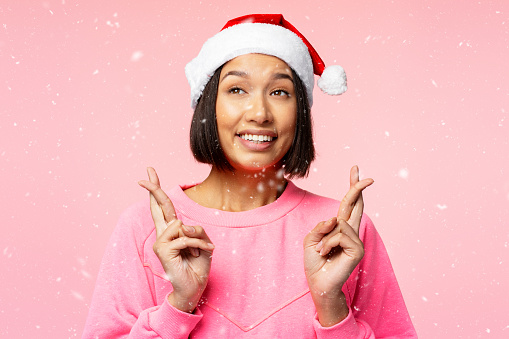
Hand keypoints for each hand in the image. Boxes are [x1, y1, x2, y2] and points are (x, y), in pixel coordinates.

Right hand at [138, 167, 214, 312]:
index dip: (156, 190)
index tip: (149, 172)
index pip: (163, 207)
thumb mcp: (203, 242)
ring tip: (195, 253)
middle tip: (147, 169)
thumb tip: (179, 225)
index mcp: (172, 231)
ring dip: (196, 239)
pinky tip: (194, 256)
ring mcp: (161, 242)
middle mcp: (164, 234)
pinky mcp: (163, 250)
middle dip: (154, 187)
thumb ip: (194, 230)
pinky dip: (196, 246)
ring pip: (181, 225)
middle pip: (159, 206)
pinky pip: (184, 238)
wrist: (194, 288)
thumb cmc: (198, 265)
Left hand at [303, 166, 372, 325]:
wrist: (318, 283)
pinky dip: (328, 243)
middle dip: (358, 187)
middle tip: (364, 173)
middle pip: (356, 204)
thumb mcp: (311, 239)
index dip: (352, 187)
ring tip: (322, 252)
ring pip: (340, 224)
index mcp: (340, 228)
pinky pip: (340, 235)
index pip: (349, 204)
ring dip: (325, 238)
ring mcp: (356, 241)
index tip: (355, 170)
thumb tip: (336, 220)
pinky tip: (326, 254)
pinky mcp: (357, 249)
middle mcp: (350, 232)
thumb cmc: (314, 263)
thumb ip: (321, 226)